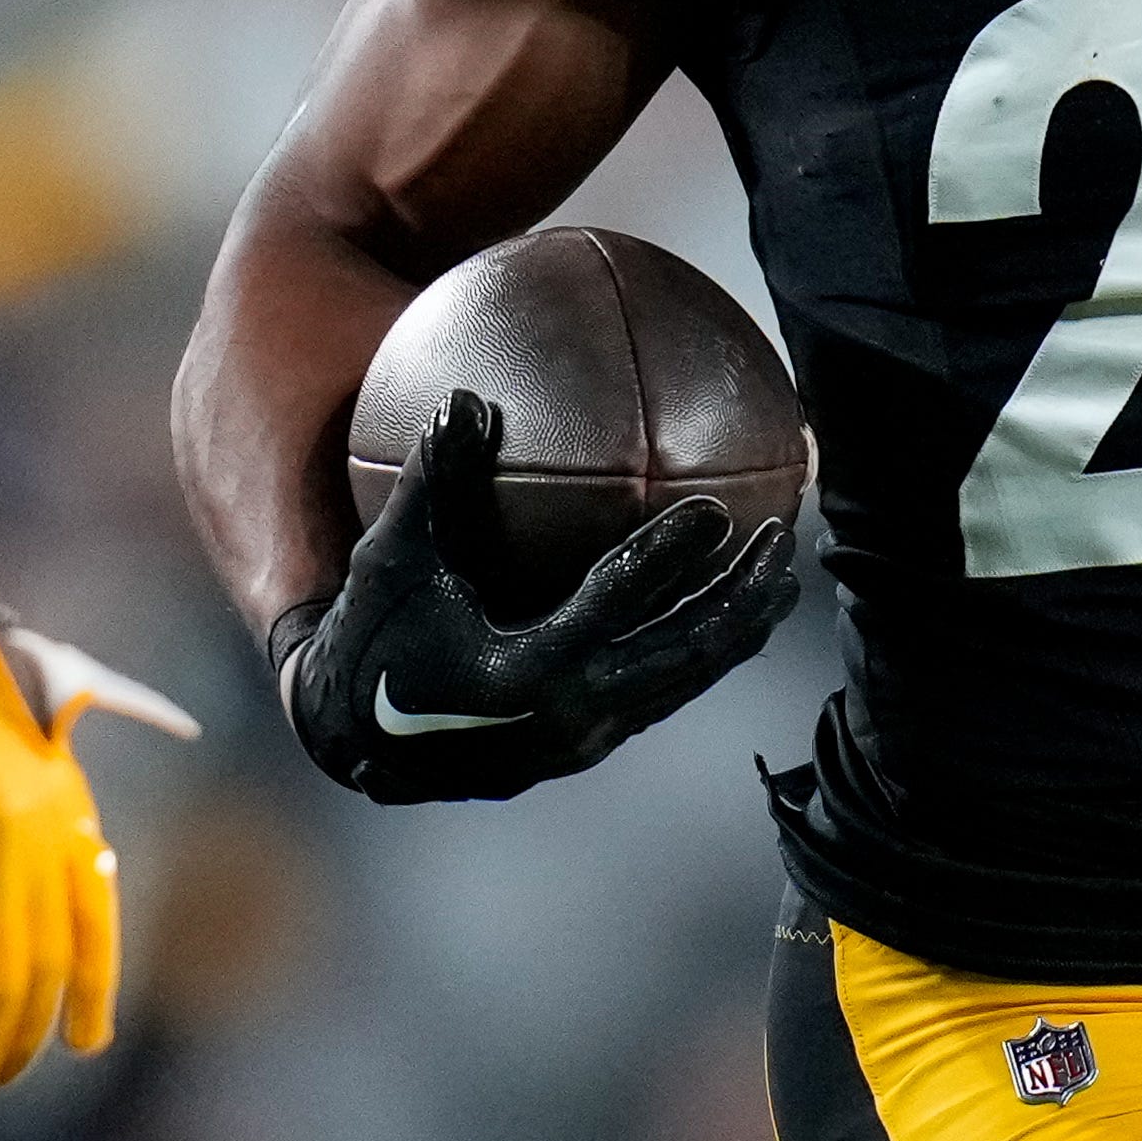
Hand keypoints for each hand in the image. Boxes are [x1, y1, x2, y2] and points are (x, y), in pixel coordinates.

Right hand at [269, 391, 808, 806]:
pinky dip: (704, 649)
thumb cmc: (374, 639)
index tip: (715, 512)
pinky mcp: (591, 743)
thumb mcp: (391, 560)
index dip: (667, 559)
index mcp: (521, 674)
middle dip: (741, 601)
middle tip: (784, 540)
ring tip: (781, 574)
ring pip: (685, 682)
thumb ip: (432, 481)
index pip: (612, 608)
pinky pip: (665, 690)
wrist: (358, 741)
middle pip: (682, 657)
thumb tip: (467, 397)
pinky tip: (729, 607)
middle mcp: (568, 717)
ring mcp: (586, 739)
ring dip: (737, 628)